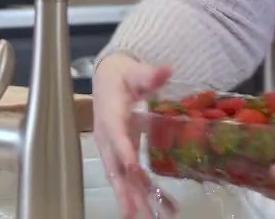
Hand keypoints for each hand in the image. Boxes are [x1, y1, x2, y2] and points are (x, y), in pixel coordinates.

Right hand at [91, 52, 177, 217]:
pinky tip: (163, 206)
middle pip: (114, 166)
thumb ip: (149, 74)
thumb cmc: (122, 75)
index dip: (123, 151)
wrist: (109, 78)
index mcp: (110, 113)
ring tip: (148, 217)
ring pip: (121, 177)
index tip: (133, 167)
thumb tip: (166, 70)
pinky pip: (132, 176)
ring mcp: (114, 148)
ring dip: (134, 197)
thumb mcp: (135, 71)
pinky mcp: (123, 154)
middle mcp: (108, 136)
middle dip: (124, 190)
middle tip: (133, 212)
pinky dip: (145, 191)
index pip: (115, 134)